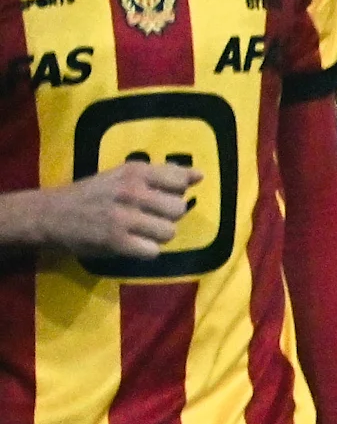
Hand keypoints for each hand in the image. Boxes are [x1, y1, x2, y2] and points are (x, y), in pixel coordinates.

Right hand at [3, 159, 197, 262]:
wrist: (50, 214)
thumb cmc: (91, 195)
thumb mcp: (121, 175)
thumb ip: (159, 175)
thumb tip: (199, 176)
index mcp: (134, 172)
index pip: (179, 180)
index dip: (178, 191)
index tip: (166, 195)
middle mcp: (131, 192)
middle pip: (178, 209)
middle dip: (168, 217)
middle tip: (149, 217)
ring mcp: (124, 217)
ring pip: (169, 232)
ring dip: (158, 236)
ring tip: (139, 232)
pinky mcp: (117, 241)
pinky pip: (152, 251)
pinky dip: (145, 251)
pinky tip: (131, 244)